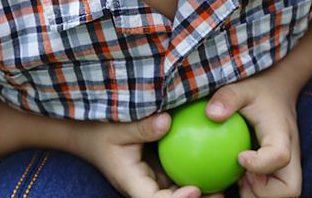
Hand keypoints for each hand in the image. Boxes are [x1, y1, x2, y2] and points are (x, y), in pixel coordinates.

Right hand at [69, 112, 224, 197]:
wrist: (87, 133)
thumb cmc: (100, 129)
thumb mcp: (118, 127)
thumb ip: (142, 126)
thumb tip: (168, 121)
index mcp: (131, 181)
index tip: (195, 190)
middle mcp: (142, 185)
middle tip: (220, 194)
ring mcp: (149, 178)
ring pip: (174, 191)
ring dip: (197, 192)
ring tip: (223, 186)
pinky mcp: (155, 169)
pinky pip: (175, 175)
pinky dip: (191, 173)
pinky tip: (212, 162)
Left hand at [206, 71, 301, 197]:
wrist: (277, 91)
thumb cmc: (258, 90)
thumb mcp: (242, 88)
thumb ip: (228, 97)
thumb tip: (211, 114)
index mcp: (282, 133)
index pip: (280, 156)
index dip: (260, 165)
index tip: (240, 157)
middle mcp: (290, 154)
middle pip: (290, 190)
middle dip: (264, 193)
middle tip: (243, 178)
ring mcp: (287, 166)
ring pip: (281, 195)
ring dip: (257, 194)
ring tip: (240, 177)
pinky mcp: (279, 172)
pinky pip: (271, 192)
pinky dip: (254, 191)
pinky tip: (238, 176)